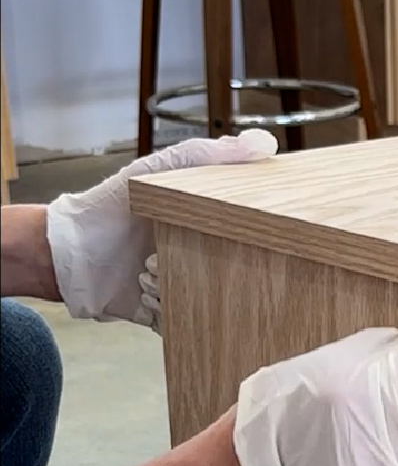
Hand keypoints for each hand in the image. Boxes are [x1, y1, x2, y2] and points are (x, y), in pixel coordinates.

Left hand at [45, 130, 276, 326]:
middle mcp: (199, 256)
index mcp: (205, 224)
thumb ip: (208, 155)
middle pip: (233, 269)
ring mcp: (183, 286)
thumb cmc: (107, 208)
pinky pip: (186, 323)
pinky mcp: (168, 314)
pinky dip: (170, 312)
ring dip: (177, 285)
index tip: (253, 231)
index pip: (245, 231)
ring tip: (150, 267)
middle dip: (216, 265)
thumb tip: (264, 142)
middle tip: (188, 249)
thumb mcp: (157, 171)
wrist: (66, 255)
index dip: (253, 234)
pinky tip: (147, 290)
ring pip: (208, 298)